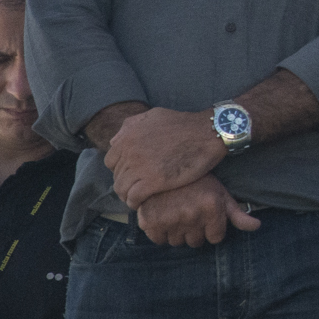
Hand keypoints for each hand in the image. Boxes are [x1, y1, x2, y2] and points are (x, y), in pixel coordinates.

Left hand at [105, 107, 224, 209]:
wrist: (208, 133)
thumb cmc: (184, 124)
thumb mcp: (154, 115)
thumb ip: (131, 125)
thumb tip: (115, 140)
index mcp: (128, 136)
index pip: (110, 161)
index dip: (121, 169)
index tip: (133, 173)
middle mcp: (130, 151)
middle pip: (117, 176)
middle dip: (126, 182)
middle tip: (139, 187)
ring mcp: (140, 167)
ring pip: (122, 189)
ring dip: (129, 195)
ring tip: (140, 197)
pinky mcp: (153, 181)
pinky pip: (134, 198)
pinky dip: (136, 202)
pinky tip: (144, 202)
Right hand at [135, 175, 261, 247]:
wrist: (163, 165)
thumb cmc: (198, 182)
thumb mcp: (220, 194)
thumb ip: (238, 214)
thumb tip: (258, 226)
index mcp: (212, 208)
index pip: (216, 238)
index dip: (212, 229)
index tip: (205, 216)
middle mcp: (192, 215)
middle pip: (196, 242)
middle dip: (195, 231)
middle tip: (190, 214)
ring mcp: (170, 218)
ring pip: (177, 242)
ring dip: (177, 233)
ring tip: (176, 213)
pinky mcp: (150, 220)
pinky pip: (158, 240)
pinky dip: (159, 232)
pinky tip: (163, 215)